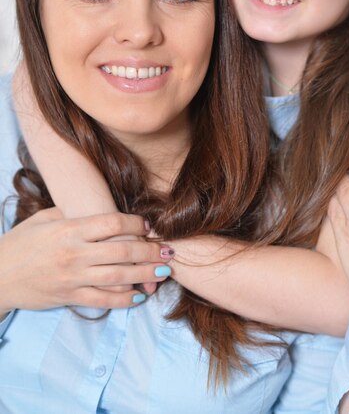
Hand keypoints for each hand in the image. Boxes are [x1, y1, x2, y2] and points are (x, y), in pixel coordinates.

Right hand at [0, 209, 171, 313]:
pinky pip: (103, 300)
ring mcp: (73, 278)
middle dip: (149, 250)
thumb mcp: (45, 218)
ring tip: (164, 270)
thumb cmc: (21, 242)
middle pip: (121, 251)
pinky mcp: (70, 297)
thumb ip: (73, 212)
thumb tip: (101, 207)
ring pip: (118, 277)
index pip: (111, 223)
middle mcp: (74, 253)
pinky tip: (141, 295)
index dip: (134, 224)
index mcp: (69, 229)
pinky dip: (124, 299)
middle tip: (168, 249)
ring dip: (145, 273)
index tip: (148, 225)